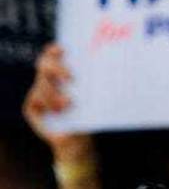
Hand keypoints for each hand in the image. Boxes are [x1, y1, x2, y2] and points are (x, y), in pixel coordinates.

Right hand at [22, 44, 93, 163]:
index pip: (53, 53)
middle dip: (57, 68)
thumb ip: (102, 83)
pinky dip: (46, 104)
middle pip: (44, 64)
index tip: (63, 49)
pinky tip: (57, 112)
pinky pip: (35, 100)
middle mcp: (49, 79)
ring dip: (54, 93)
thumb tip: (115, 68)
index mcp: (63, 71)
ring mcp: (39, 92)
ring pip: (42, 84)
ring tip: (69, 103)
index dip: (55, 49)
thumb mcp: (99, 97)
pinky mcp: (32, 107)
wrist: (79, 139)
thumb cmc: (92, 115)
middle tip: (72, 78)